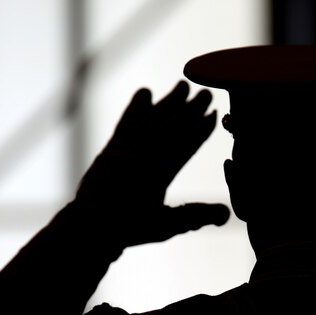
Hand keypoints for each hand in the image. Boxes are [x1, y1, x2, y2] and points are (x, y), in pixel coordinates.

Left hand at [74, 81, 229, 247]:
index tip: (214, 114)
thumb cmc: (129, 229)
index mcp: (157, 174)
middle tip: (206, 92)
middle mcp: (141, 155)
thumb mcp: (166, 226)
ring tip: (183, 85)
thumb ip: (195, 216)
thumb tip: (226, 213)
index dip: (201, 129)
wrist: (89, 226)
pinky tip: (145, 93)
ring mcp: (124, 149)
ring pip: (150, 119)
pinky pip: (127, 122)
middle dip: (190, 108)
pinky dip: (136, 107)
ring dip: (167, 101)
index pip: (185, 145)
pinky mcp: (111, 148)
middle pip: (170, 126)